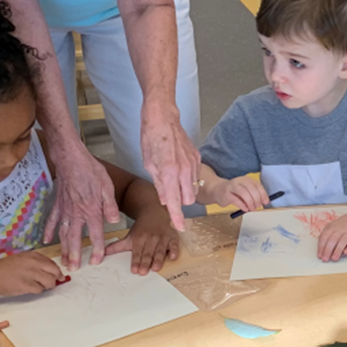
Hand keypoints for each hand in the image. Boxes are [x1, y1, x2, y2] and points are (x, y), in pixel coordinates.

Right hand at [0, 252, 65, 296]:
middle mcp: (33, 263)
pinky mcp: (26, 285)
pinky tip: (29, 288)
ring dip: (47, 286)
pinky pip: (39, 290)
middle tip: (52, 283)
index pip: (52, 263)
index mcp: (33, 255)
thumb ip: (37, 262)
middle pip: (54, 272)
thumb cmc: (6, 268)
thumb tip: (52, 271)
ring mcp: (30, 274)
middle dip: (56, 278)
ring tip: (39, 286)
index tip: (58, 276)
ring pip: (49, 282)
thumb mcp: (23, 259)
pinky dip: (37, 291)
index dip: (57, 271)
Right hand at [43, 136, 118, 269]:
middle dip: (74, 255)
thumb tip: (113, 221)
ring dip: (63, 248)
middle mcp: (76, 213)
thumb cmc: (91, 171)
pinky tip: (47, 240)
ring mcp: (65, 210)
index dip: (97, 250)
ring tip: (62, 260)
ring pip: (63, 233)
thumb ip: (110, 206)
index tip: (95, 261)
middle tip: (72, 269)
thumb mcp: (107, 186)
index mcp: (91, 211)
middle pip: (75, 239)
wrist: (70, 159)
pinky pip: (52, 220)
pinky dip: (49, 231)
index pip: (96, 235)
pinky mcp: (57, 204)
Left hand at [106, 212, 180, 274]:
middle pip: (148, 252)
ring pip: (161, 249)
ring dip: (159, 259)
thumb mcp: (129, 236)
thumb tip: (100, 254)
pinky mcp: (173, 236)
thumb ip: (116, 247)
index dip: (135, 260)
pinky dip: (174, 250)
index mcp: (139, 237)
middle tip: (143, 272)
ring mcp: (162, 237)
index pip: (137, 251)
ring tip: (156, 268)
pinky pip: (174, 244)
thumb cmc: (141, 229)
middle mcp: (151, 237)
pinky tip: (173, 257)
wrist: (153, 212)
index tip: (134, 270)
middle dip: (146, 262)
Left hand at [141, 107, 198, 232]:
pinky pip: (196, 176)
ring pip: (194, 188)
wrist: (163, 118)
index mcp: (169, 173)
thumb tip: (165, 200)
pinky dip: (188, 178)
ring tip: (173, 177)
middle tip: (169, 192)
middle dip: (180, 201)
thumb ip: (159, 184)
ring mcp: (193, 164)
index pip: (175, 202)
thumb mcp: (149, 164)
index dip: (177, 217)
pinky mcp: (197, 157)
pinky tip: (178, 166)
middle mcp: (184, 170)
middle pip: (188, 199)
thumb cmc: (151, 138)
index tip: (180, 228)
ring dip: (185, 190)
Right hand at [206, 174, 268, 213]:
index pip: (257, 185)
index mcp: (246, 179)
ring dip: (250, 202)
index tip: (265, 202)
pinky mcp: (226, 194)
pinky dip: (242, 205)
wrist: (216, 189)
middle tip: (258, 206)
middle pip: (251, 188)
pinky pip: (236, 200)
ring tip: (252, 208)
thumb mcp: (245, 190)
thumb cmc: (234, 191)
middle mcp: (239, 181)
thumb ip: (254, 194)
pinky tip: (245, 209)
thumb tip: (264, 201)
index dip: (263, 194)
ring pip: (244, 193)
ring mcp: (231, 187)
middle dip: (256, 198)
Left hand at [317, 205, 346, 261]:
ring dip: (337, 250)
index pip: (324, 237)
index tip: (319, 256)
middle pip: (332, 240)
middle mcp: (341, 229)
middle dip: (328, 250)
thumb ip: (327, 235)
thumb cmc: (345, 224)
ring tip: (334, 259)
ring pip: (343, 241)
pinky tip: (346, 253)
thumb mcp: (334, 226)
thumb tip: (322, 249)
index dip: (321, 247)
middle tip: (325, 259)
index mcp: (333, 227)